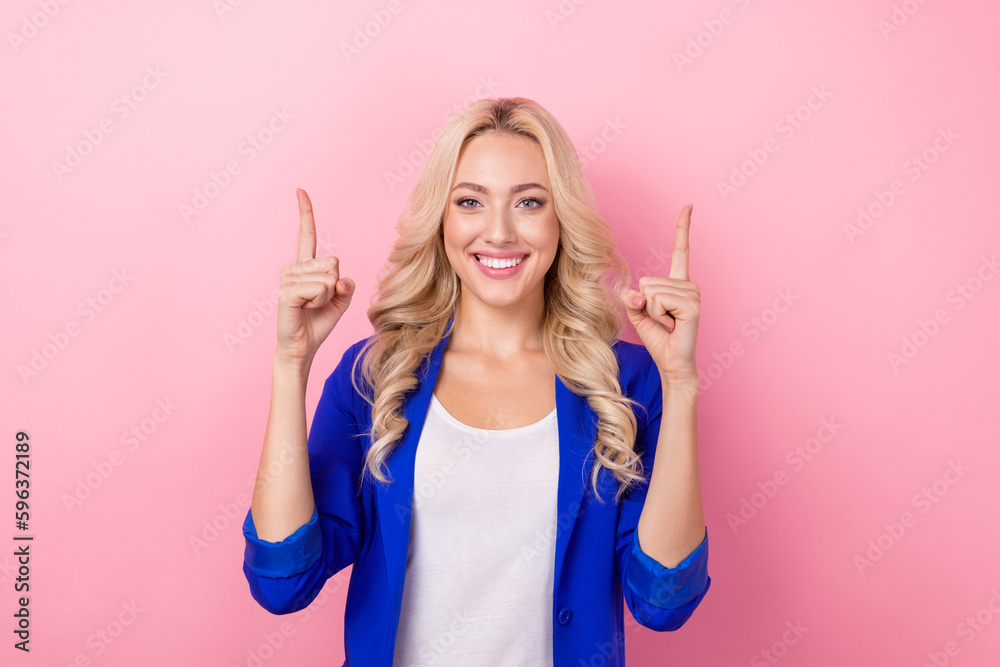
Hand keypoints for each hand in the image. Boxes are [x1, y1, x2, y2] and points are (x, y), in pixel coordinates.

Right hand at [274, 188, 355, 364]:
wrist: (302, 347)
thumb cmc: (318, 323)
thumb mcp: (341, 302)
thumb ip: (346, 285)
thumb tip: (341, 280)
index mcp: (305, 266)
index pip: (306, 235)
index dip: (305, 213)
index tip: (300, 191)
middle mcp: (294, 268)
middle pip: (334, 263)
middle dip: (335, 286)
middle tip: (319, 302)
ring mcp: (288, 278)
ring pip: (329, 277)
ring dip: (327, 297)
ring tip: (311, 307)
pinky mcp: (287, 292)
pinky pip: (320, 288)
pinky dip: (320, 301)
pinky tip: (305, 309)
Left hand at [621, 204, 699, 382]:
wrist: (671, 362)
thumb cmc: (658, 338)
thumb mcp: (638, 313)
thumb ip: (633, 297)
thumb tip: (636, 293)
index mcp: (677, 284)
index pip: (680, 250)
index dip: (683, 228)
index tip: (689, 206)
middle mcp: (688, 285)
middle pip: (648, 280)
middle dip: (646, 304)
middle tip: (662, 320)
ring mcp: (693, 293)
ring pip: (651, 291)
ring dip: (652, 312)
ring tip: (667, 323)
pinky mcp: (692, 305)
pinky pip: (658, 300)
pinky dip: (657, 315)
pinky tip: (672, 325)